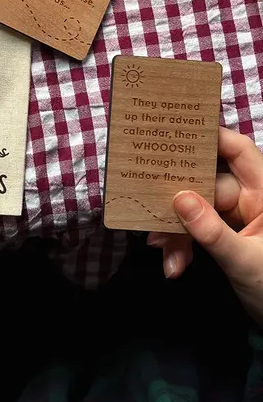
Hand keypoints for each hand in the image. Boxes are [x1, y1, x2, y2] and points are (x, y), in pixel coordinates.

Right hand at [149, 127, 262, 326]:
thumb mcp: (246, 262)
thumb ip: (212, 231)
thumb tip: (179, 198)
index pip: (238, 151)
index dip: (209, 138)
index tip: (173, 137)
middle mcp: (251, 200)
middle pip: (206, 183)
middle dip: (178, 201)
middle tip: (151, 212)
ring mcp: (237, 219)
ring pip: (196, 209)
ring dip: (177, 231)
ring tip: (163, 252)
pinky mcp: (226, 237)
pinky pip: (197, 230)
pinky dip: (183, 245)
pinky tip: (173, 264)